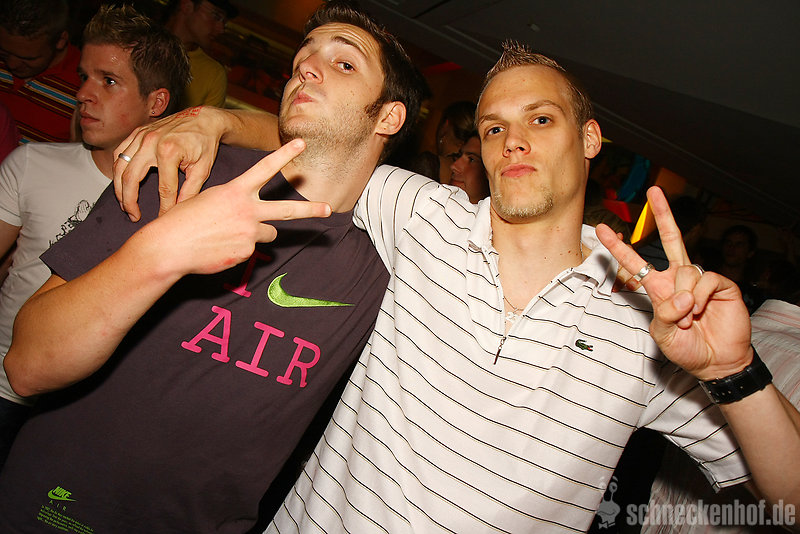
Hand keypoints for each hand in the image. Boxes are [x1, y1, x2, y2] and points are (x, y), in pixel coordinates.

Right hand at [113, 106, 223, 221]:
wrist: (203, 118)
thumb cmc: (205, 143)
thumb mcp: (203, 169)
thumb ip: (190, 191)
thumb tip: (178, 211)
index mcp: (169, 151)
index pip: (164, 189)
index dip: (163, 207)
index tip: (163, 219)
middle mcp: (151, 142)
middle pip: (131, 178)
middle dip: (129, 201)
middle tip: (133, 216)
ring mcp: (141, 135)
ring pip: (119, 166)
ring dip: (118, 188)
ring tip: (125, 204)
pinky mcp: (137, 132)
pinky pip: (119, 153)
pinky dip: (117, 169)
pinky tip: (122, 182)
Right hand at [133, 139, 330, 276]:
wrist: (168, 247)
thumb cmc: (182, 221)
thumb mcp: (207, 201)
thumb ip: (233, 205)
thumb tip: (250, 220)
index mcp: (235, 191)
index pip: (265, 168)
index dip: (284, 155)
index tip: (301, 143)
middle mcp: (247, 210)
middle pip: (286, 210)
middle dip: (310, 209)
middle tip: (327, 209)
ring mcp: (249, 233)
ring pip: (269, 234)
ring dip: (256, 234)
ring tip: (229, 236)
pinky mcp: (247, 253)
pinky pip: (251, 250)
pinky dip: (239, 250)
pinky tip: (219, 249)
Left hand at [596, 186, 751, 380]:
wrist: (716, 362)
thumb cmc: (687, 348)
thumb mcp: (664, 333)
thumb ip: (665, 313)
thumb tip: (681, 293)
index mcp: (659, 288)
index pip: (636, 263)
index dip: (619, 247)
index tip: (602, 229)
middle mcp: (678, 278)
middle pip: (671, 239)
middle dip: (663, 213)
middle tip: (654, 190)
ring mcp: (700, 279)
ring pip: (686, 271)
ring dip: (685, 298)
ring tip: (690, 319)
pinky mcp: (721, 285)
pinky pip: (705, 280)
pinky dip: (699, 298)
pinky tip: (701, 310)